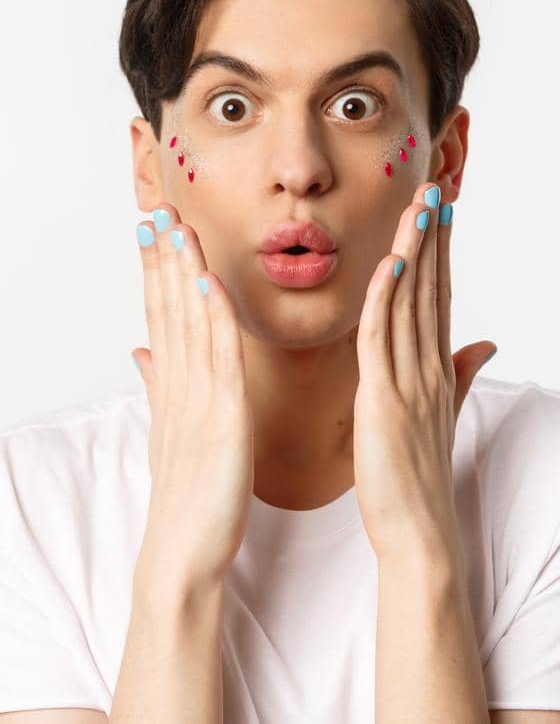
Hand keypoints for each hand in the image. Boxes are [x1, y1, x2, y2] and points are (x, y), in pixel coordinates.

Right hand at [130, 204, 253, 583]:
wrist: (188, 551)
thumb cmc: (192, 496)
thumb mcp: (177, 431)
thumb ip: (162, 387)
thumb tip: (142, 352)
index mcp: (175, 387)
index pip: (163, 314)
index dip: (158, 268)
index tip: (155, 224)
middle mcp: (179, 386)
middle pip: (167, 309)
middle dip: (162, 256)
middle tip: (158, 204)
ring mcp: (197, 400)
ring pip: (187, 323)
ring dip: (181, 272)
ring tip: (177, 226)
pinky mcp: (221, 418)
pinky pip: (217, 360)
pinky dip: (212, 321)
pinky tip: (208, 285)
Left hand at [352, 182, 494, 562]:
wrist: (417, 532)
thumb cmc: (417, 482)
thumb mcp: (440, 419)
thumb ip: (462, 375)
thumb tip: (485, 343)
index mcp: (437, 371)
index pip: (440, 297)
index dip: (442, 250)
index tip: (441, 209)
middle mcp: (430, 369)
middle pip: (433, 288)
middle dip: (434, 235)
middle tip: (436, 185)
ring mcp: (411, 383)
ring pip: (413, 304)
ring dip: (416, 251)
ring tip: (420, 206)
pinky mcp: (385, 401)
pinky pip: (386, 340)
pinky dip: (388, 300)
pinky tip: (392, 264)